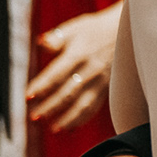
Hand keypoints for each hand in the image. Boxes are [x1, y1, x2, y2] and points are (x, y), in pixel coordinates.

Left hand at [29, 4, 118, 130]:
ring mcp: (101, 80)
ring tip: (53, 128)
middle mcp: (90, 69)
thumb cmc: (96, 29)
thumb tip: (41, 44)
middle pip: (67, 93)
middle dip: (50, 106)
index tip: (28, 96)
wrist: (128, 31)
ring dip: (67, 118)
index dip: (41, 86)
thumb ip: (56, 38)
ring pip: (83, 104)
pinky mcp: (108, 88)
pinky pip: (95, 106)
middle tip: (34, 117)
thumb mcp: (75, 28)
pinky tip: (70, 126)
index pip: (56, 74)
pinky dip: (82, 118)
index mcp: (78, 53)